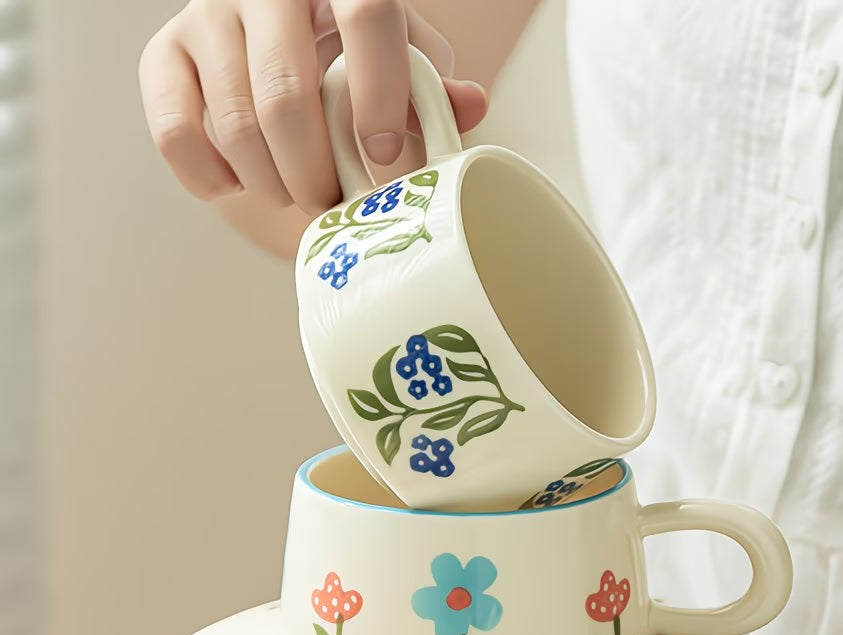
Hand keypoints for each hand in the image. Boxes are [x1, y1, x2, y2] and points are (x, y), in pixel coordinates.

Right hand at [138, 0, 488, 210]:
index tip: (384, 159)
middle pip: (286, 96)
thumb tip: (471, 107)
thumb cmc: (349, 54)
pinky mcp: (164, 54)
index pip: (366, 16)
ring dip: (270, 185)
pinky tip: (238, 183)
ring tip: (293, 194)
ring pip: (233, 125)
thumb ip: (431, 86)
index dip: (380, 95)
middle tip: (331, 202)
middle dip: (314, 174)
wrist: (272, 38)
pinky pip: (177, 134)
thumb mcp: (401, 58)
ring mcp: (206, 14)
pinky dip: (212, 179)